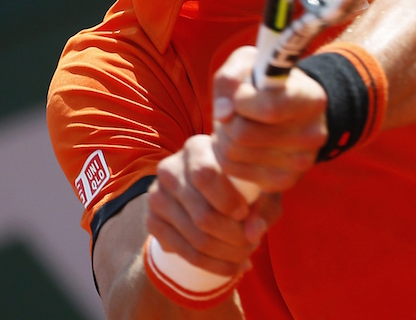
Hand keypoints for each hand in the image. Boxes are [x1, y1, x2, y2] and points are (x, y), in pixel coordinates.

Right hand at [146, 134, 280, 278]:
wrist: (208, 199)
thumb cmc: (241, 187)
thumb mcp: (259, 190)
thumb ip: (263, 208)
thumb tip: (254, 233)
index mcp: (196, 149)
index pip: (205, 175)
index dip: (227, 199)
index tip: (245, 214)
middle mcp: (170, 169)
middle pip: (202, 214)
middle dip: (235, 237)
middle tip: (254, 243)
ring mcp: (156, 196)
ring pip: (196, 238)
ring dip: (228, 254)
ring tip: (248, 254)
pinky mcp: (152, 222)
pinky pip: (186, 253)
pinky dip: (215, 265)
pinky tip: (234, 265)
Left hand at [211, 46, 327, 191]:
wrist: (290, 109)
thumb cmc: (265, 81)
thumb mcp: (249, 64)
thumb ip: (230, 78)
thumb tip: (223, 113)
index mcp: (312, 99)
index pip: (269, 108)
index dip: (241, 99)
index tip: (240, 93)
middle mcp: (312, 135)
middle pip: (243, 134)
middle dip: (226, 119)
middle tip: (232, 110)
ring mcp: (300, 163)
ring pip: (232, 153)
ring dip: (223, 134)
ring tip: (235, 122)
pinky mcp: (282, 181)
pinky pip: (232, 169)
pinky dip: (224, 153)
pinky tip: (237, 141)